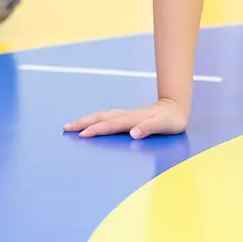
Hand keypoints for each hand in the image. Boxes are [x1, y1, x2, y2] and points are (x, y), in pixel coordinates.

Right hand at [63, 99, 188, 139]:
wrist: (176, 107)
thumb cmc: (171, 120)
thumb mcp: (164, 125)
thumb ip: (149, 128)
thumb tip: (133, 133)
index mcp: (133, 119)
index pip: (111, 125)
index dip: (96, 129)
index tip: (82, 134)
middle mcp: (126, 116)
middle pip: (101, 118)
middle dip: (83, 122)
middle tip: (66, 128)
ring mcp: (125, 115)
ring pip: (102, 116)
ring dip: (86, 120)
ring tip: (72, 125)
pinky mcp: (126, 117)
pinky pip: (106, 118)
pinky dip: (95, 120)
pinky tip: (90, 123)